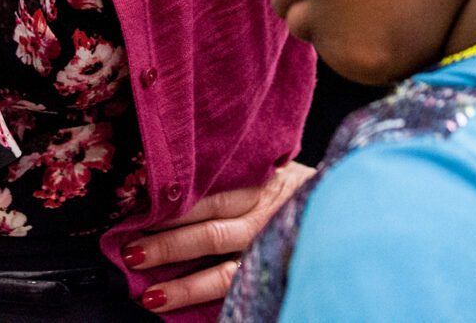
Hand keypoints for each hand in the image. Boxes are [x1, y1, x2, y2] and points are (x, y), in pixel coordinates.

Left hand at [124, 162, 313, 312]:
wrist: (344, 207)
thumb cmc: (294, 187)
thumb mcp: (269, 167)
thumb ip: (233, 173)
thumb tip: (173, 183)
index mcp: (262, 186)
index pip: (209, 199)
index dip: (171, 210)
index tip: (136, 215)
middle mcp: (267, 220)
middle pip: (211, 235)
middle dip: (167, 247)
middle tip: (130, 254)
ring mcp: (271, 252)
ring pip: (223, 274)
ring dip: (184, 287)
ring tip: (150, 296)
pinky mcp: (273, 276)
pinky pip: (238, 292)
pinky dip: (209, 303)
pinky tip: (185, 310)